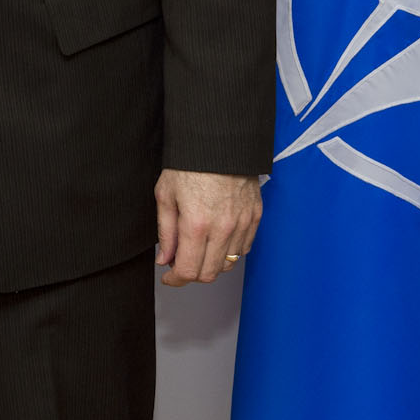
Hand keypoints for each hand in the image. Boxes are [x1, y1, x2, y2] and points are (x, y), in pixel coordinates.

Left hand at [154, 170, 261, 286]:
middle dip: (191, 275)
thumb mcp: (166, 194)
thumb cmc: (190, 163)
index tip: (168, 277)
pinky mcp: (255, 216)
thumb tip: (165, 258)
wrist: (220, 140)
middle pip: (209, 274)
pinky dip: (229, 252)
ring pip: (228, 264)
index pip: (187, 271)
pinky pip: (244, 249)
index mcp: (196, 224)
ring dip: (211, 264)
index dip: (175, 279)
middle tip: (180, 264)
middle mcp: (222, 228)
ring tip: (198, 249)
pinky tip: (217, 240)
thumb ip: (165, 231)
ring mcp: (241, 223)